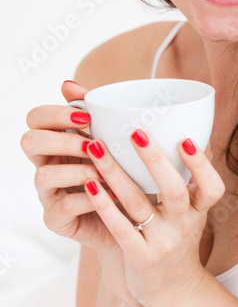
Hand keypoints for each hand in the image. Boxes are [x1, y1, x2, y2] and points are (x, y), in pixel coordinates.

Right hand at [20, 80, 123, 254]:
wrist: (140, 222)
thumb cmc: (128, 176)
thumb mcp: (119, 144)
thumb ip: (98, 115)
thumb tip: (68, 84)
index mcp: (56, 142)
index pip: (36, 118)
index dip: (55, 114)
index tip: (88, 118)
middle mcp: (46, 165)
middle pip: (28, 141)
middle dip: (62, 140)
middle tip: (93, 145)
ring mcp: (48, 193)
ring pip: (42, 175)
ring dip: (77, 170)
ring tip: (106, 174)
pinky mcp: (57, 219)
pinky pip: (64, 206)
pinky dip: (90, 199)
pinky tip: (113, 196)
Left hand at [79, 127, 224, 306]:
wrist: (173, 290)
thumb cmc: (178, 239)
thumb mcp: (194, 212)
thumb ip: (192, 178)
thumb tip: (195, 132)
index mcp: (199, 211)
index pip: (212, 187)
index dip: (201, 164)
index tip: (185, 138)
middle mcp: (183, 225)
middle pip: (173, 190)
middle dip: (154, 160)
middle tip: (135, 132)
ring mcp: (161, 242)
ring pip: (138, 204)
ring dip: (116, 173)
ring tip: (96, 147)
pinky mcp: (139, 257)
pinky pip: (119, 227)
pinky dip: (103, 204)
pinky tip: (89, 184)